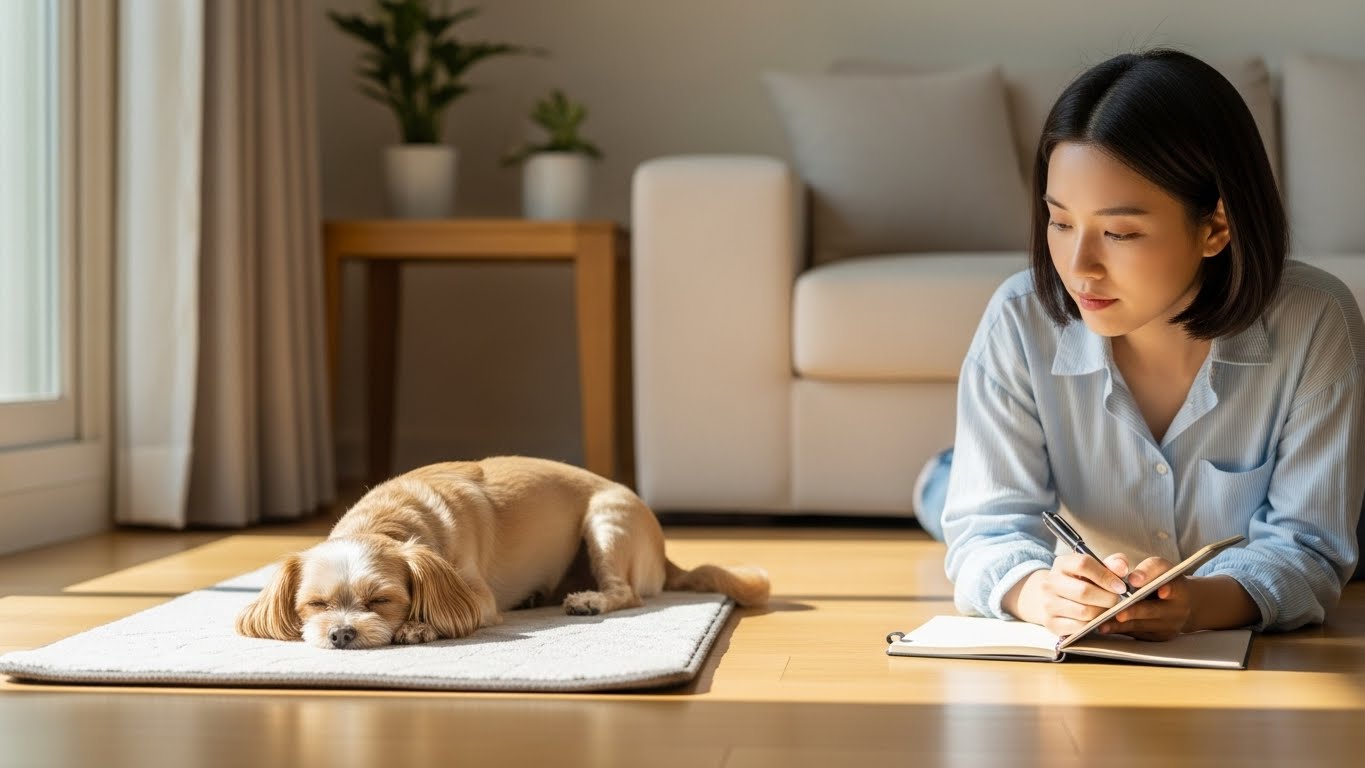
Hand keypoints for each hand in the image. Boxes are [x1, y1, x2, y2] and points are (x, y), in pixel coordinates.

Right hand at [1007, 552, 1131, 636]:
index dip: (1106, 576)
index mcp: (1062, 564)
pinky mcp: (1051, 623)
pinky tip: (1096, 619)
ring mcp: (1049, 604)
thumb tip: (1122, 567)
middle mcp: (1050, 582)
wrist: (1056, 598)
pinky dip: (1093, 625)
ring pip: (1084, 612)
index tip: (1121, 586)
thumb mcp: (1096, 569)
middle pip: (1084, 591)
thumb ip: (1113, 565)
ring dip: (1102, 613)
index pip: (1083, 564)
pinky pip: (1079, 627)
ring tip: (1107, 609)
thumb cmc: (1082, 582)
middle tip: (1116, 601)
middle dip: (1108, 598)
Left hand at [1097, 557, 1191, 640]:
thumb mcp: (1160, 568)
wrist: (1181, 604)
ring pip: (1141, 626)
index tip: (1161, 590)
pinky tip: (1105, 627)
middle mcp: (1177, 611)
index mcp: (1180, 590)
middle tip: (1119, 613)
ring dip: (1121, 625)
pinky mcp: (1157, 637)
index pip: (1174, 587)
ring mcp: (1168, 628)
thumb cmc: (1164, 581)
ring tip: (1103, 624)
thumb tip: (1134, 579)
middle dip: (1135, 612)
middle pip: (1153, 611)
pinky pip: (1136, 634)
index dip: (1168, 589)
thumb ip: (1148, 569)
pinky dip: (1120, 630)